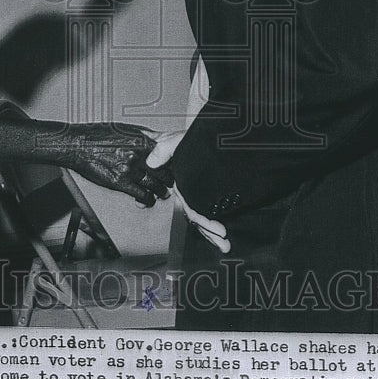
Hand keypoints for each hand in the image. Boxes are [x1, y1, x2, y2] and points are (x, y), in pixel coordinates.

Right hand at [61, 123, 171, 206]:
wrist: (79, 144)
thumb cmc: (99, 135)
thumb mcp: (126, 129)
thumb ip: (144, 137)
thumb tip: (158, 141)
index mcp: (142, 140)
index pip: (167, 154)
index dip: (173, 162)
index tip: (174, 166)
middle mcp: (139, 154)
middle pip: (164, 171)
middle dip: (169, 179)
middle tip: (170, 182)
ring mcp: (130, 169)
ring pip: (154, 185)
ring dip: (160, 191)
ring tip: (162, 193)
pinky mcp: (120, 181)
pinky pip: (141, 194)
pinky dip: (147, 199)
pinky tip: (148, 199)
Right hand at [145, 129, 230, 252]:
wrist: (200, 132)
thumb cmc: (187, 136)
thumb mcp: (174, 140)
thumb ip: (163, 149)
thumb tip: (151, 162)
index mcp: (182, 184)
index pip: (191, 208)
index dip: (204, 222)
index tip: (219, 231)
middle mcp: (189, 191)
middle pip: (198, 218)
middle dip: (211, 234)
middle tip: (225, 245)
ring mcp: (198, 192)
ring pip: (202, 218)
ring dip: (212, 234)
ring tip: (226, 247)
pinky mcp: (208, 190)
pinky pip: (208, 210)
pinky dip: (212, 224)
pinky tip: (221, 235)